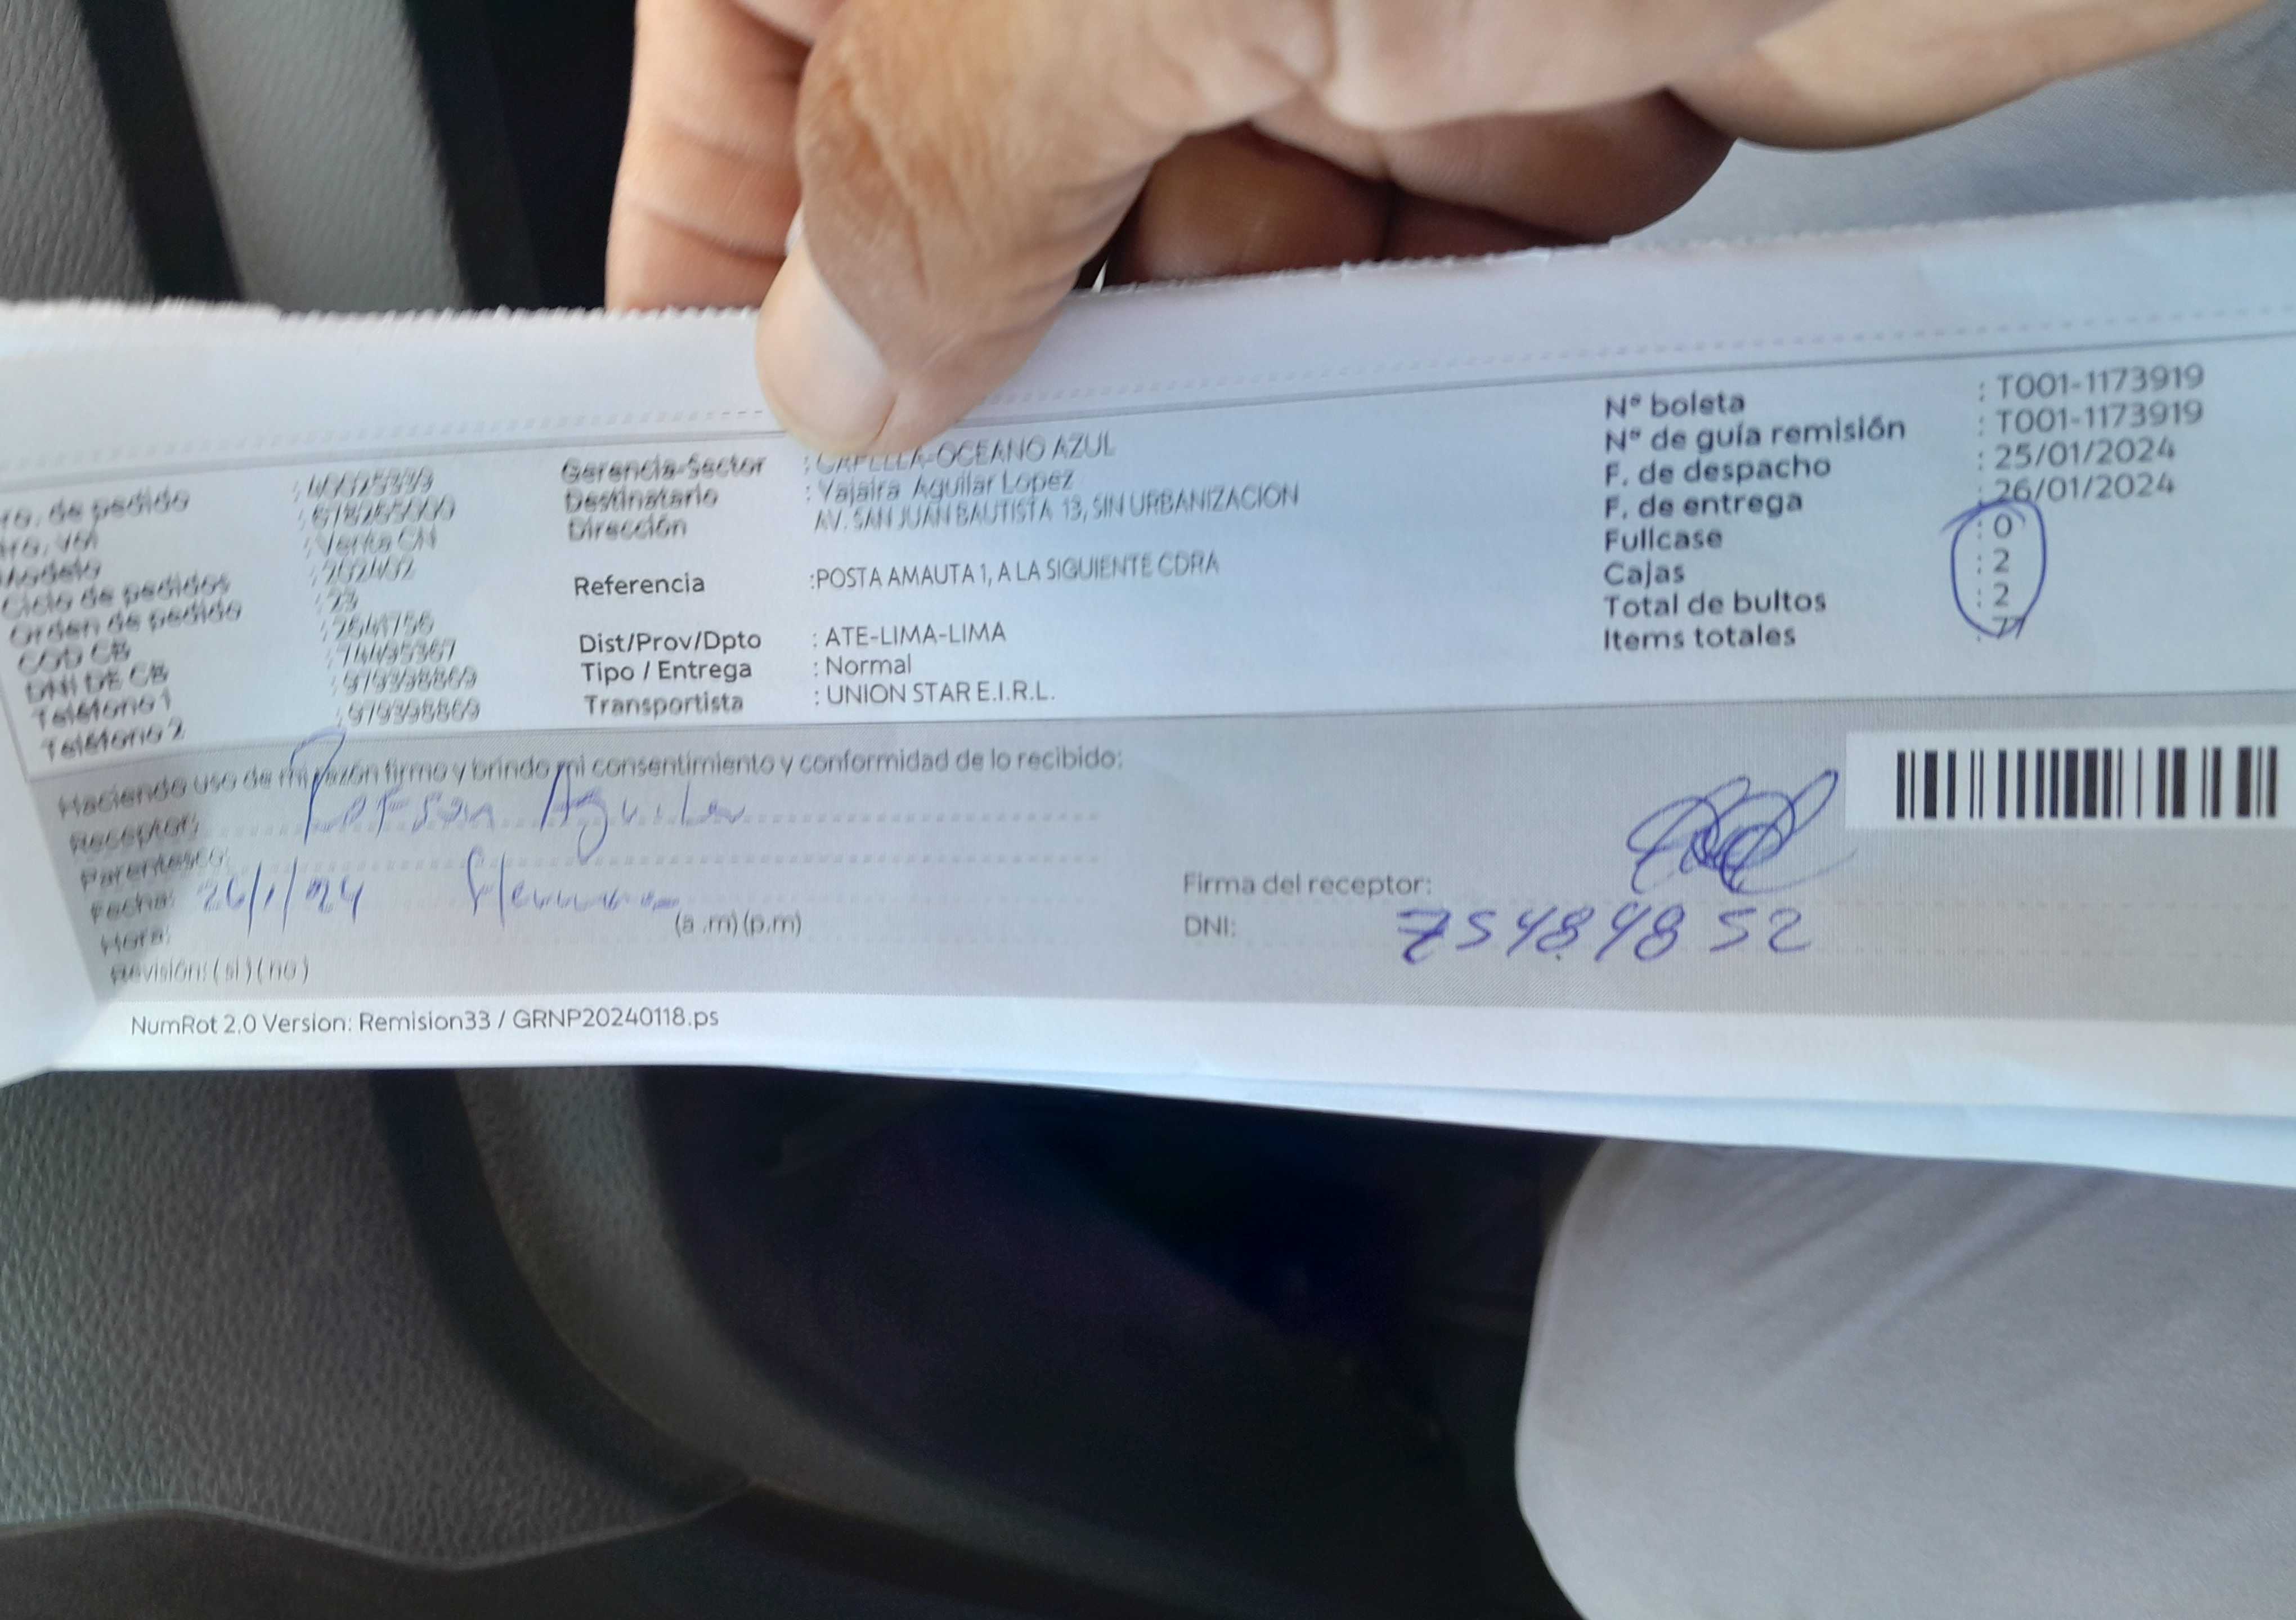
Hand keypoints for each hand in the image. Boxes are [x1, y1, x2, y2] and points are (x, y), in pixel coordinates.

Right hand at [609, 0, 2258, 452]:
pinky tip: (1496, 234)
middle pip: (995, 179)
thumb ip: (939, 160)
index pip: (760, 50)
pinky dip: (1447, 295)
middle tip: (1019, 495)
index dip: (728, 244)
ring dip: (1274, 316)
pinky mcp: (1516, 67)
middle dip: (1041, 325)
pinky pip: (1409, 264)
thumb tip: (835, 360)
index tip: (722, 455)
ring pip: (1209, 253)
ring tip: (1342, 272)